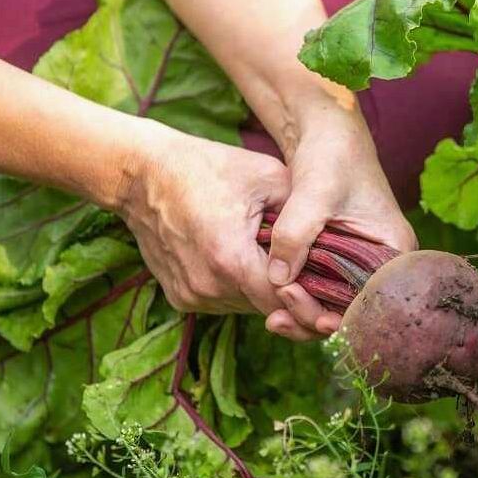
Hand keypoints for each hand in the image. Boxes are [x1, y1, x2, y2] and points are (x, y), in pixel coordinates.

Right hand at [115, 122, 323, 334]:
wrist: (142, 174)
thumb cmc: (208, 168)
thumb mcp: (267, 176)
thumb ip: (303, 212)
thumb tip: (335, 240)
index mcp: (230, 258)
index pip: (283, 301)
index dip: (312, 305)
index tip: (336, 309)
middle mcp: (208, 286)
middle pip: (267, 309)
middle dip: (294, 300)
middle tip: (321, 290)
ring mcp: (191, 295)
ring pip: (246, 308)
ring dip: (265, 293)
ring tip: (280, 266)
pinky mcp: (180, 297)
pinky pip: (224, 302)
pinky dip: (241, 290)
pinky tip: (248, 264)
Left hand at [262, 102, 415, 340]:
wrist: (326, 130)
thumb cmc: (332, 154)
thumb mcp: (314, 192)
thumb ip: (296, 234)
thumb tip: (278, 280)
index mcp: (394, 250)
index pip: (376, 303)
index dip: (342, 318)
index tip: (307, 319)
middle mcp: (384, 262)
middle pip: (356, 311)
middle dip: (317, 319)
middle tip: (278, 321)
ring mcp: (362, 261)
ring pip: (337, 304)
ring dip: (306, 313)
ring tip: (272, 319)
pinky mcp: (340, 257)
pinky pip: (324, 289)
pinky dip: (301, 297)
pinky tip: (274, 304)